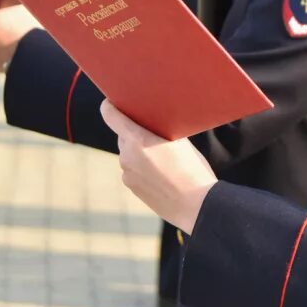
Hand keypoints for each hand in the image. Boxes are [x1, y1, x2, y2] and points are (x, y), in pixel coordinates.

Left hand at [100, 100, 216, 234]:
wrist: (195, 205)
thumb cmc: (192, 169)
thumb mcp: (180, 142)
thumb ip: (159, 131)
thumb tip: (152, 126)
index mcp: (137, 139)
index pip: (111, 115)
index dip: (110, 105)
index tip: (113, 101)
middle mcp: (126, 155)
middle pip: (124, 135)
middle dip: (135, 132)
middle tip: (156, 134)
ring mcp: (126, 173)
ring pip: (129, 153)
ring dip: (140, 151)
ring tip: (164, 159)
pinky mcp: (130, 186)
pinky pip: (132, 169)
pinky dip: (142, 167)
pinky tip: (161, 174)